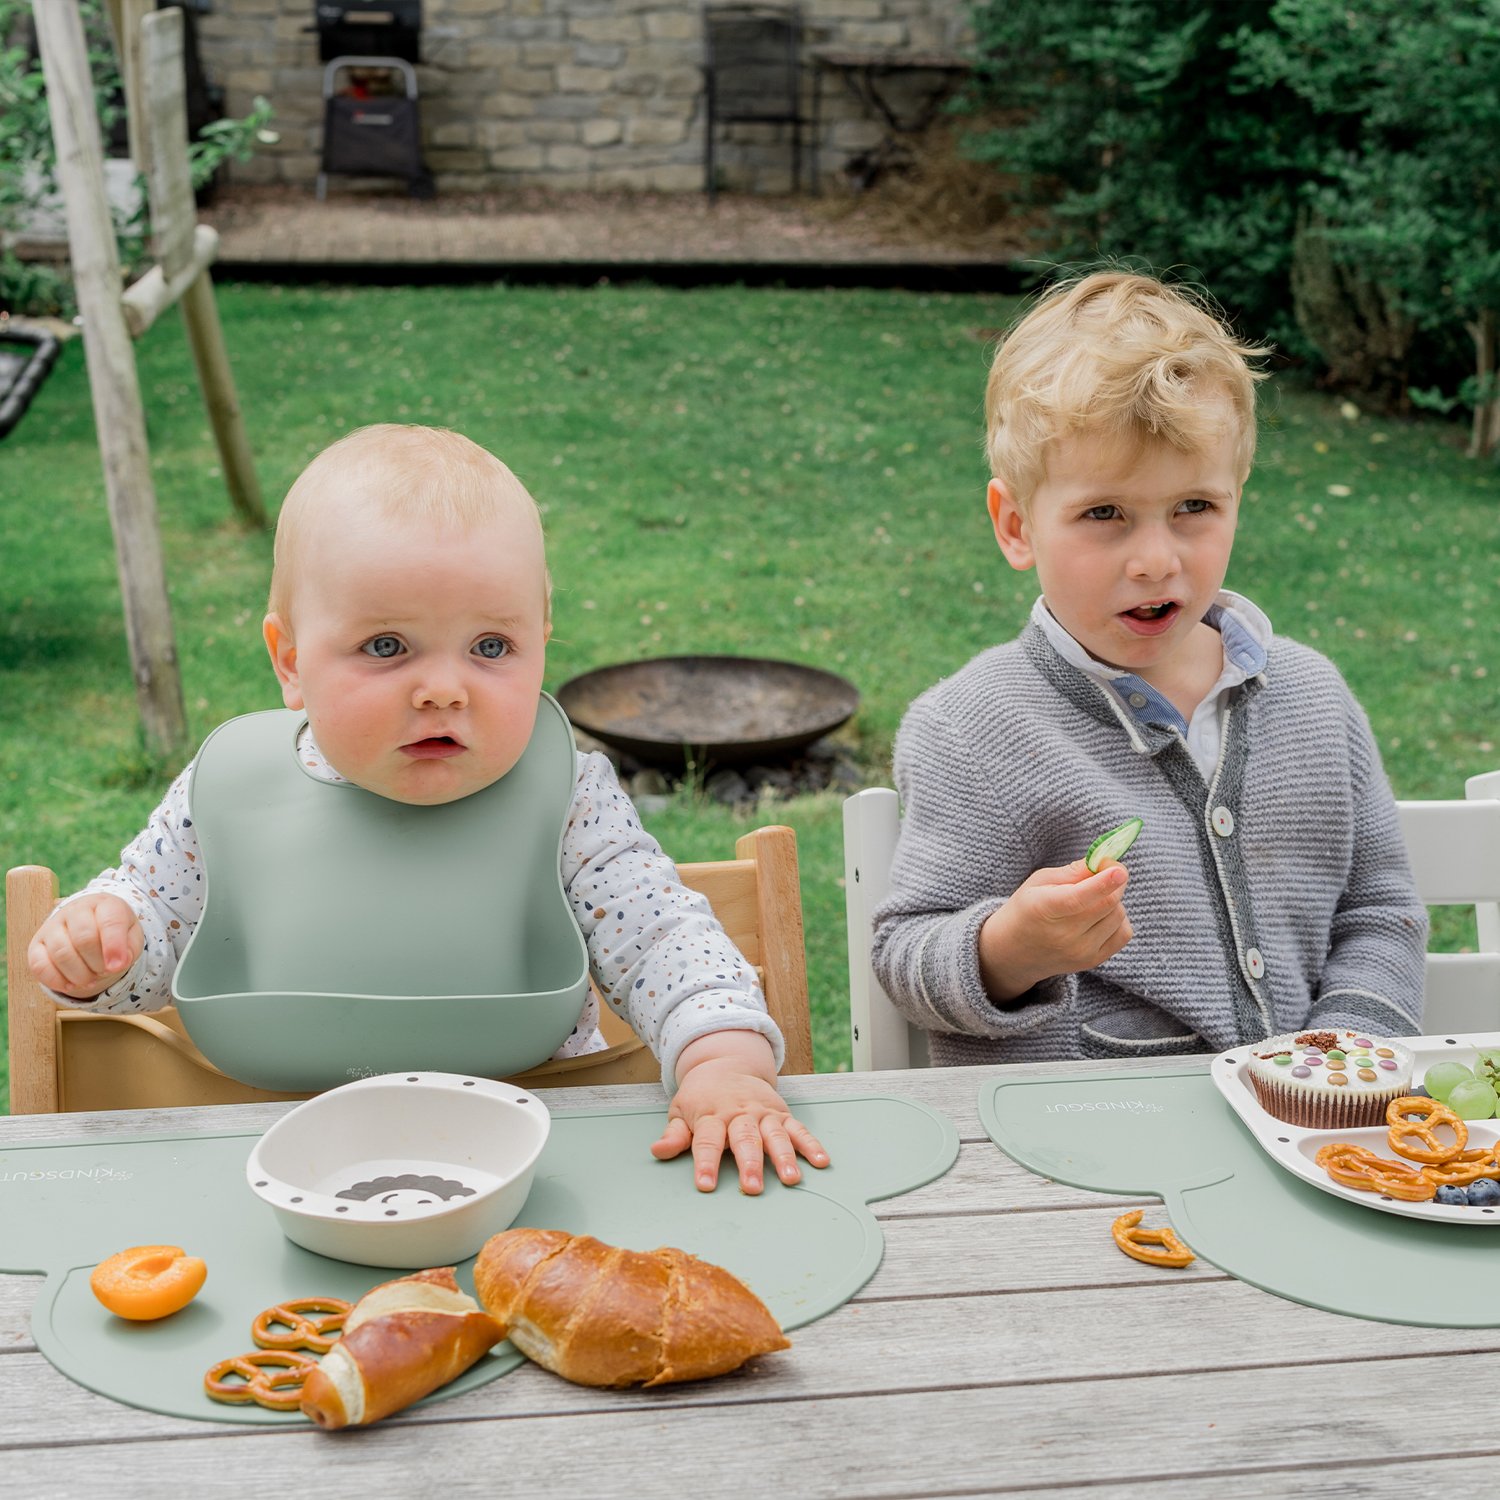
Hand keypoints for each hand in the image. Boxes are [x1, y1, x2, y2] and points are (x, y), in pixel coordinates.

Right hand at [27, 894, 142, 999]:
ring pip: (61, 953)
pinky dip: (57, 981)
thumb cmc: (114, 932)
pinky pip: (39, 965)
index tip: (118, 967)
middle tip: (105, 971)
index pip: (109, 922)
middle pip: (84, 939)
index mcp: (105, 904)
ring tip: (91, 980)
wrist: (90, 925)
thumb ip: (130, 948)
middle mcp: (75, 910)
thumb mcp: (132, 936)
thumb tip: (118, 964)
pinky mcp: (36, 944)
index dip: (114, 946)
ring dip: (80, 975)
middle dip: (98, 963)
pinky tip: (71, 985)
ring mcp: (52, 926)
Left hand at [651, 1031, 829, 1194]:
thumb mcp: (681, 1110)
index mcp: (711, 1115)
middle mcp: (739, 1113)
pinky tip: (821, 1161)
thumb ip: (674, 1134)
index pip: (707, 1140)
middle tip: (752, 1187)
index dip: (706, 1162)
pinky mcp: (781, 1113)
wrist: (726, 1064)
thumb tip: (658, 1151)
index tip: (705, 1185)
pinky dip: (811, 1144)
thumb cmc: (701, 1096)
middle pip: (745, 1139)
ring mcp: (763, 1113)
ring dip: (783, 1156)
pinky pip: (798, 1129)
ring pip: (774, 1135)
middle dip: (749, 1163)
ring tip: (790, 1178)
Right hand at [979, 859, 1132, 1002]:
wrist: (1015, 952)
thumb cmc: (1027, 908)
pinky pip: (1124, 933)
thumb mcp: (1039, 882)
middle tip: (1105, 870)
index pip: (1077, 898)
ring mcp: (1080, 951)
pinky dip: (1119, 918)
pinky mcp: (1093, 960)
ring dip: (1114, 899)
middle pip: (1107, 903)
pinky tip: (1102, 915)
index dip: (1102, 883)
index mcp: (1043, 909)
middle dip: (1114, 880)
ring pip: (1118, 915)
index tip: (1120, 870)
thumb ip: (1073, 871)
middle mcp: (1063, 935)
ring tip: (1094, 898)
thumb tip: (1106, 862)